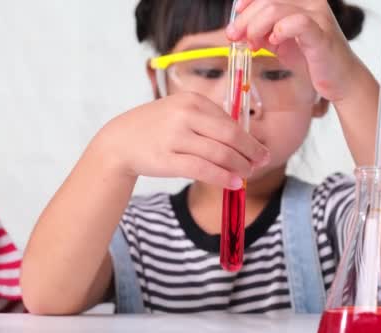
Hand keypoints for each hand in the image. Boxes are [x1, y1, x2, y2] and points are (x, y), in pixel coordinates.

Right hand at [94, 92, 270, 188]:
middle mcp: (184, 115)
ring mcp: (175, 136)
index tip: (260, 151)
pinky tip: (233, 183)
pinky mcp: (167, 159)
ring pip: (219, 154)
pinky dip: (223, 177)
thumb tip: (244, 141)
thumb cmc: (155, 128)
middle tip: (260, 163)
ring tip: (247, 175)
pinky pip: (203, 169)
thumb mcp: (180, 112)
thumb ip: (208, 122)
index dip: (249, 138)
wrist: (120, 141)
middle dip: (250, 152)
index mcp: (191, 100)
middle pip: (230, 136)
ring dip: (239, 167)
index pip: (229, 121)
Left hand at [227, 0, 367, 102]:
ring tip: (253, 44)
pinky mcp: (322, 34)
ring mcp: (318, 15)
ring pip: (275, 9)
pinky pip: (297, 23)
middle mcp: (311, 1)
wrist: (338, 79)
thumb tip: (238, 30)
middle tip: (235, 36)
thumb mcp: (279, 41)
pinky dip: (279, 31)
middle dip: (244, 19)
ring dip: (256, 27)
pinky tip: (274, 42)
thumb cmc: (312, 57)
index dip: (247, 1)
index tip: (236, 18)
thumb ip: (262, 32)